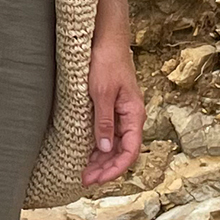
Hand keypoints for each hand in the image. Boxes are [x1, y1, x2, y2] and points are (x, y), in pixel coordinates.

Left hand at [83, 36, 144, 187]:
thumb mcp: (101, 93)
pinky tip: (88, 155)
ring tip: (85, 173)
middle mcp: (131, 117)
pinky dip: (99, 147)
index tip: (98, 179)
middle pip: (122, 152)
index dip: (115, 169)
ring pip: (115, 145)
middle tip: (86, 180)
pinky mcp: (112, 108)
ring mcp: (122, 113)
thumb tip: (105, 149)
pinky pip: (109, 134)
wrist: (106, 39)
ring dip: (102, 160)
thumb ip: (104, 122)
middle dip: (106, 169)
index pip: (130, 152)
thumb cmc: (106, 62)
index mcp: (134, 114)